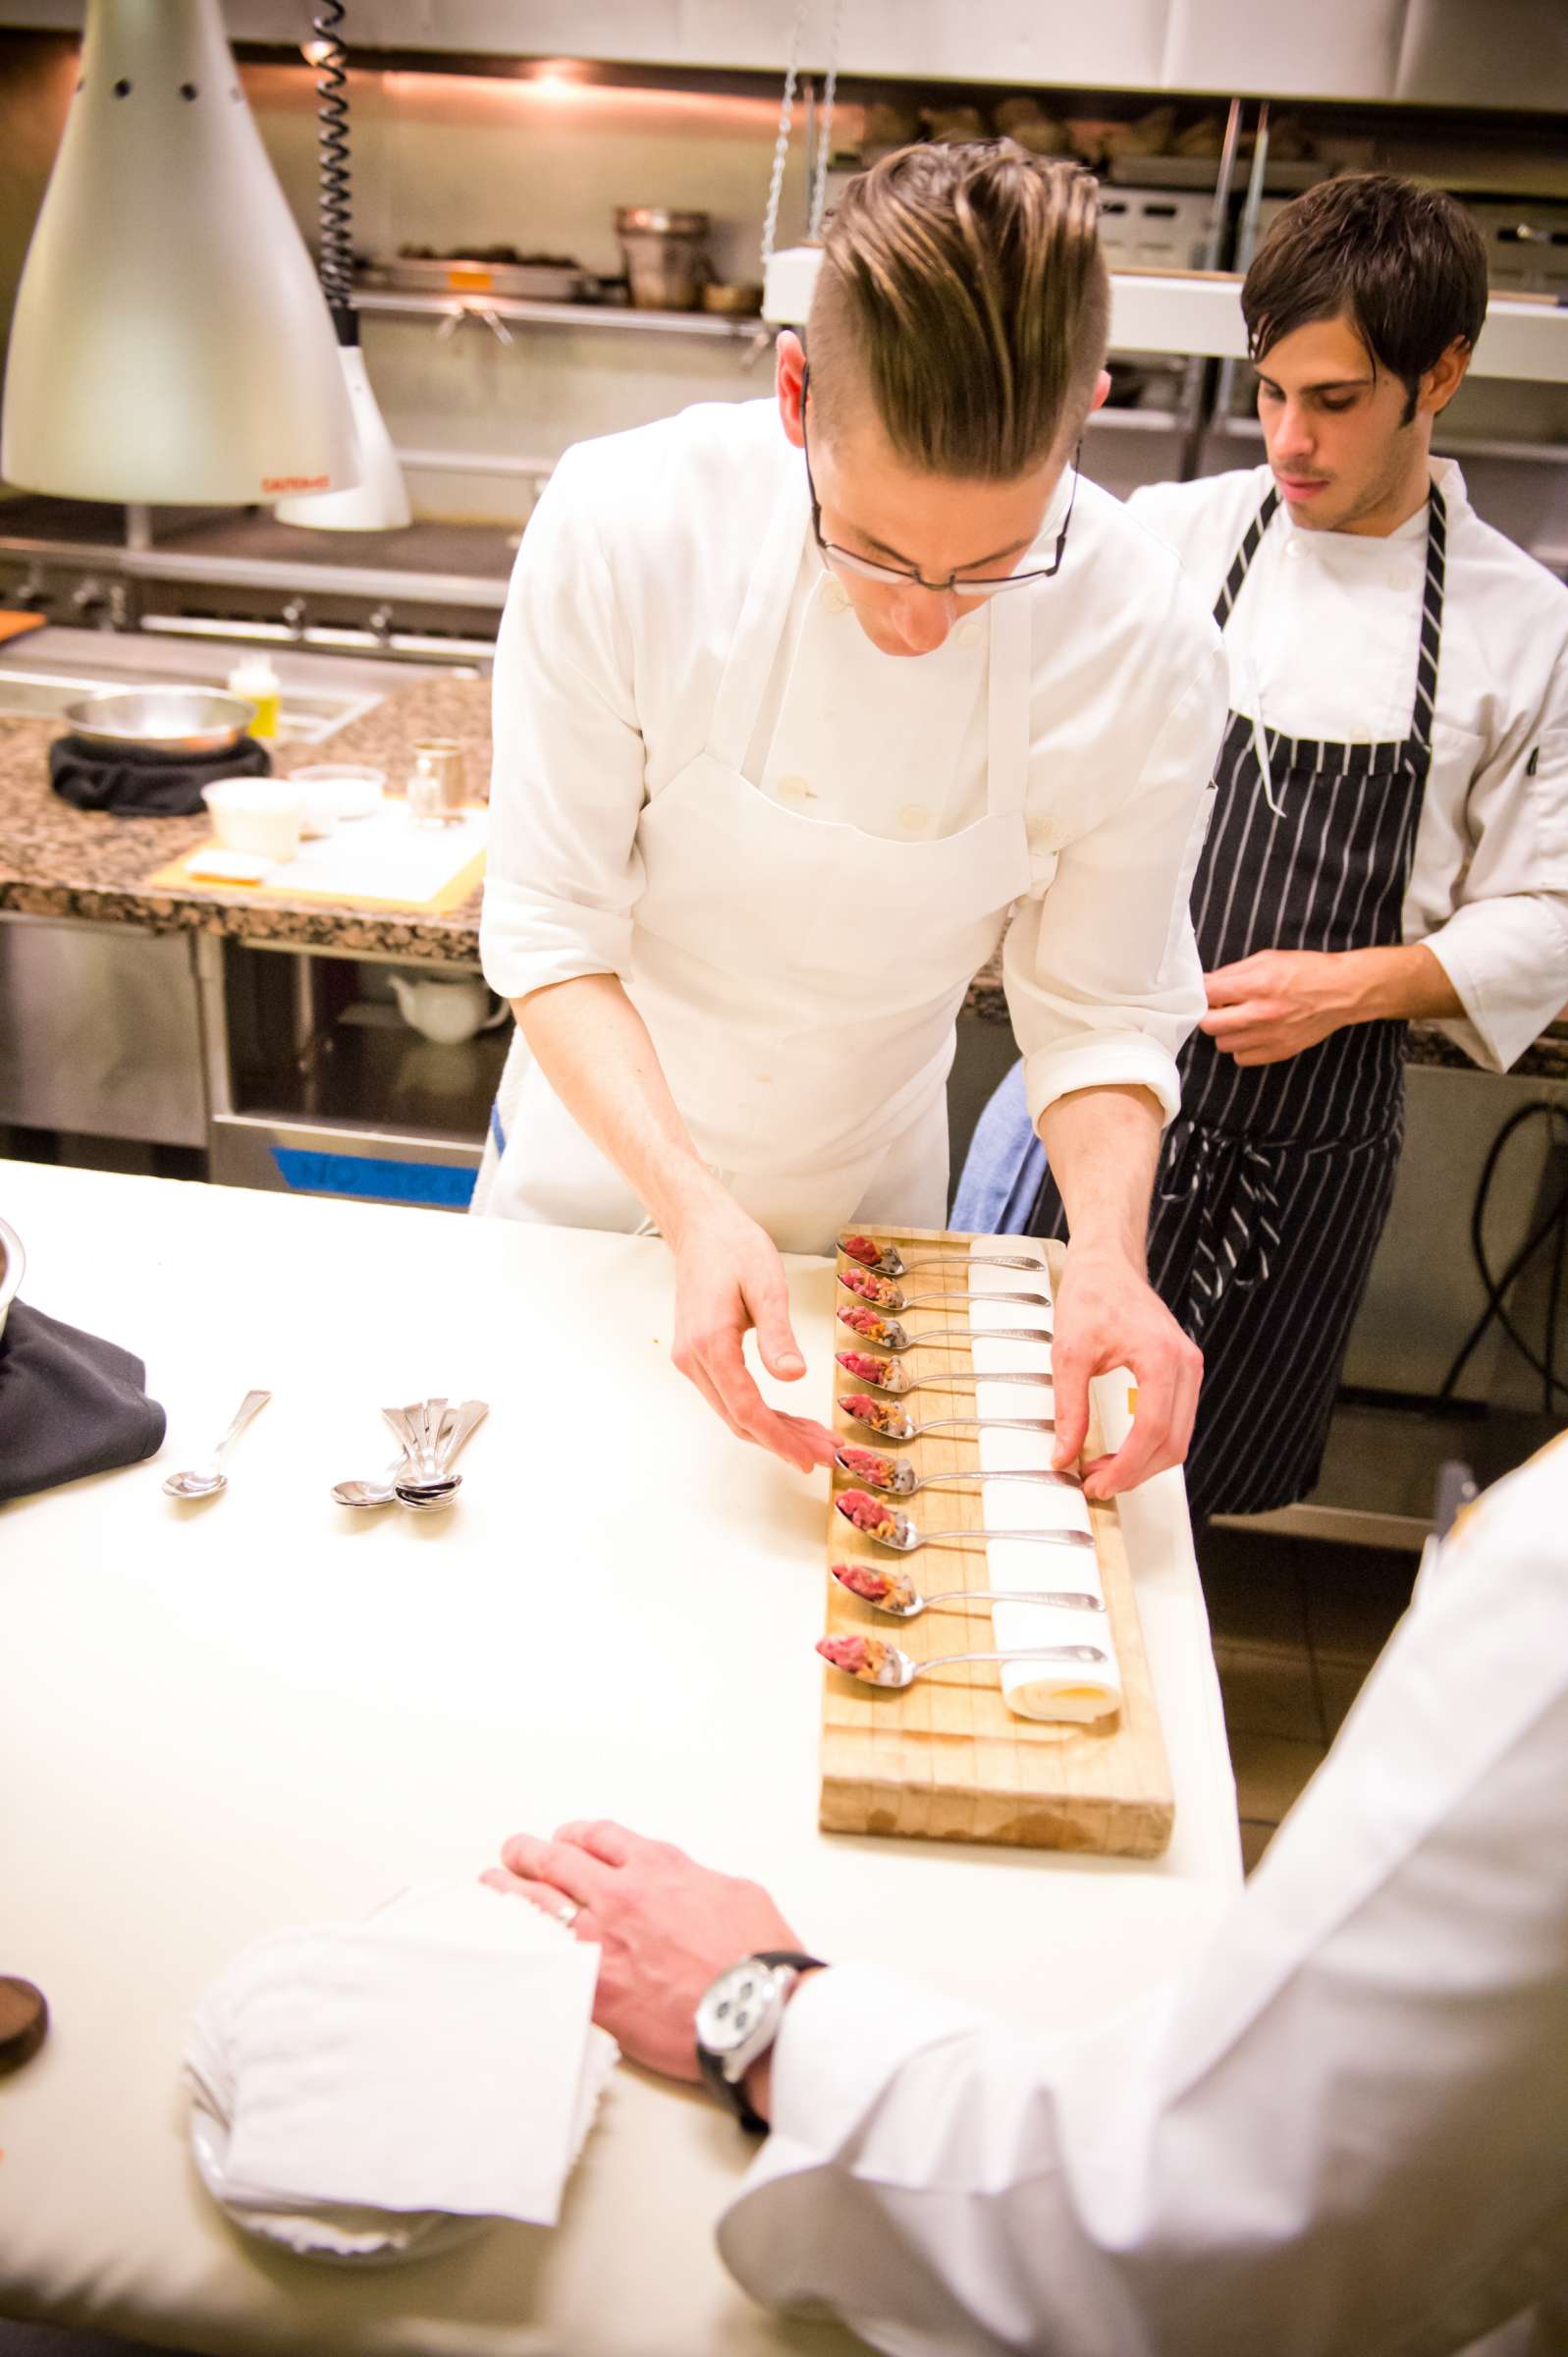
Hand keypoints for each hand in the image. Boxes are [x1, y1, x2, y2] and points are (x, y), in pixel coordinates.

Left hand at [482, 1821, 803, 2082]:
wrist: (756, 2008)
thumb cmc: (757, 1956)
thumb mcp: (734, 1893)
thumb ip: (696, 1881)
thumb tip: (683, 1889)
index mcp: (658, 1867)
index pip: (599, 1837)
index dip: (575, 1837)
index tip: (565, 1841)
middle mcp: (621, 1895)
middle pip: (555, 1861)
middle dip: (527, 1853)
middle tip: (513, 1853)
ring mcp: (601, 1941)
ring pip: (536, 1903)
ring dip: (506, 1890)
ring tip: (490, 1885)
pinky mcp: (593, 1989)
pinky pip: (541, 1958)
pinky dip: (518, 1944)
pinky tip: (502, 1942)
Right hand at [666, 1186, 835, 1473]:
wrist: (701, 1229)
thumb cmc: (734, 1248)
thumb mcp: (766, 1284)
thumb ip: (778, 1334)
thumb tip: (793, 1376)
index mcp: (710, 1343)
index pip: (746, 1409)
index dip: (780, 1439)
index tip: (809, 1457)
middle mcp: (693, 1359)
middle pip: (740, 1419)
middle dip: (784, 1441)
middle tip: (825, 1453)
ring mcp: (692, 1360)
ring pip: (734, 1413)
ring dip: (774, 1431)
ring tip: (814, 1439)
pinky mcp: (699, 1356)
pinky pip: (730, 1397)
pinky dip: (760, 1413)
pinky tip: (788, 1419)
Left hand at [1049, 1244, 1201, 1497]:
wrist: (1107, 1264)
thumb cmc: (1092, 1294)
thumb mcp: (1068, 1354)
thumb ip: (1069, 1409)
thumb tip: (1063, 1454)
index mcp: (1161, 1358)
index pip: (1152, 1431)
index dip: (1125, 1467)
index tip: (1097, 1483)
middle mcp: (1185, 1365)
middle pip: (1172, 1442)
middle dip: (1134, 1472)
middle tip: (1095, 1483)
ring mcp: (1189, 1368)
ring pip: (1178, 1438)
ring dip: (1143, 1462)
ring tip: (1103, 1470)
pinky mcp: (1182, 1372)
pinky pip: (1176, 1421)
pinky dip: (1151, 1444)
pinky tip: (1121, 1451)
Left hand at [1199, 949, 1357, 1065]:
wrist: (1343, 992)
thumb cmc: (1307, 971)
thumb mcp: (1268, 959)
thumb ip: (1234, 972)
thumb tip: (1207, 983)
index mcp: (1259, 985)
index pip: (1209, 993)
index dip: (1201, 991)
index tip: (1204, 991)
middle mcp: (1262, 1013)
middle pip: (1209, 1024)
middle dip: (1208, 1014)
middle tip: (1218, 1007)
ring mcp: (1271, 1036)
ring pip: (1223, 1044)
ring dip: (1226, 1031)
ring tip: (1238, 1019)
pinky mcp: (1280, 1052)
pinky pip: (1242, 1058)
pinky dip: (1241, 1047)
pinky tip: (1251, 1033)